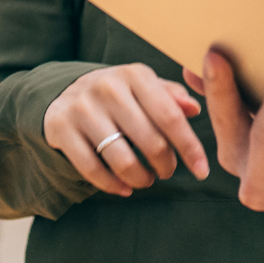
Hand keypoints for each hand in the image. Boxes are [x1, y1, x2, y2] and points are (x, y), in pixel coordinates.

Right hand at [44, 64, 210, 196]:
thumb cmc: (119, 94)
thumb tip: (195, 108)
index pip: (170, 116)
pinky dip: (113, 185)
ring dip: (141, 179)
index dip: (189, 147)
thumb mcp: (144, 86)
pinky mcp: (61, 128)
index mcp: (135, 74)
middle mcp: (108, 87)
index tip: (202, 170)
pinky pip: (93, 169)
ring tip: (146, 180)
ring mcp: (82, 108)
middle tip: (167, 172)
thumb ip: (171, 96)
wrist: (65, 93)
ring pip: (122, 160)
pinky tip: (124, 188)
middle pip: (150, 141)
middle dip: (166, 166)